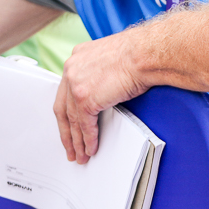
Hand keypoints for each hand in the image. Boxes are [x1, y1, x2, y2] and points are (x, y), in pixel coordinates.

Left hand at [53, 34, 147, 163]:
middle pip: (63, 107)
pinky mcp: (85, 99)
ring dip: (77, 140)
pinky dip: (89, 139)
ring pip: (72, 120)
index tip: (68, 124)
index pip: (66, 91)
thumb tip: (101, 90)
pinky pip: (85, 125)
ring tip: (81, 155)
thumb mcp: (110, 59)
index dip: (67, 111)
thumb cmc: (138, 54)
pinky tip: (91, 149)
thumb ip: (98, 72)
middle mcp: (71, 70)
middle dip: (67, 131)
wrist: (145, 54)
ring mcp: (76, 85)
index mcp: (76, 59)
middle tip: (70, 147)